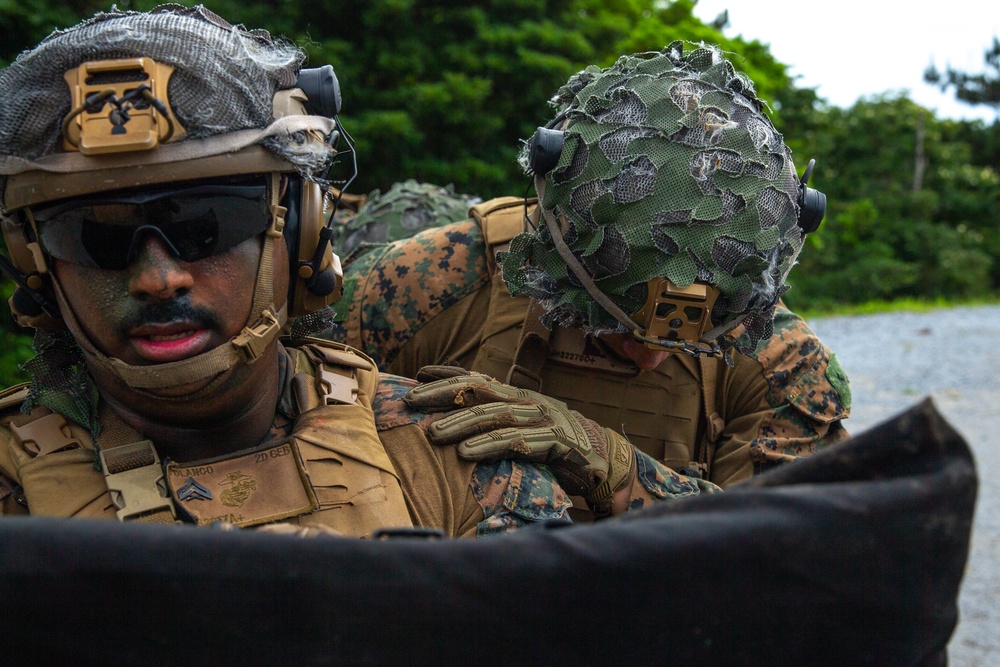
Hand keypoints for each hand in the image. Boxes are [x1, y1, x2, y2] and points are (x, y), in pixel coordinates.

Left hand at [405, 366, 635, 515]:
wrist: (606, 460)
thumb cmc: (557, 446)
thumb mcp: (524, 428)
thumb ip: (498, 422)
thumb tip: (460, 423)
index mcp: (518, 398)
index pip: (478, 380)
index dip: (448, 375)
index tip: (417, 374)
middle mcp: (528, 403)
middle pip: (480, 392)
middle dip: (443, 394)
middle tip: (411, 400)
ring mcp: (543, 420)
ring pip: (495, 417)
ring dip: (461, 424)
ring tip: (433, 435)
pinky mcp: (556, 442)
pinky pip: (517, 443)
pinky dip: (490, 447)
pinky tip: (466, 453)